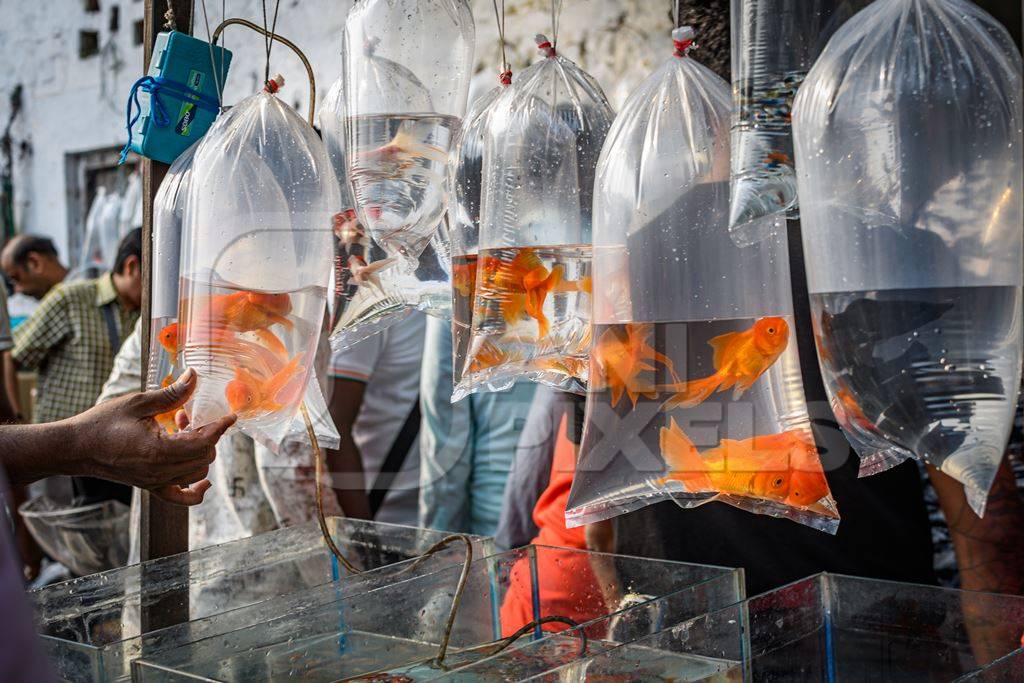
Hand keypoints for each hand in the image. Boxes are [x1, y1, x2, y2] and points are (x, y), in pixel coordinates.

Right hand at [69, 368, 235, 504]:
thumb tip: (194, 376)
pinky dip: (196, 490)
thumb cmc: (102, 423)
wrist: (75, 448)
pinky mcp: (150, 486)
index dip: (219, 428)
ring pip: (197, 471)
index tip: (230, 416)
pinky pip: (181, 497)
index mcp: (158, 451)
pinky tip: (204, 481)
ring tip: (181, 428)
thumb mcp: (138, 403)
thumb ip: (171, 394)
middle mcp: (160, 471)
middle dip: (206, 434)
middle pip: (204, 456)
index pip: (203, 442)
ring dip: (199, 450)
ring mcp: (155, 482)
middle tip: (188, 414)